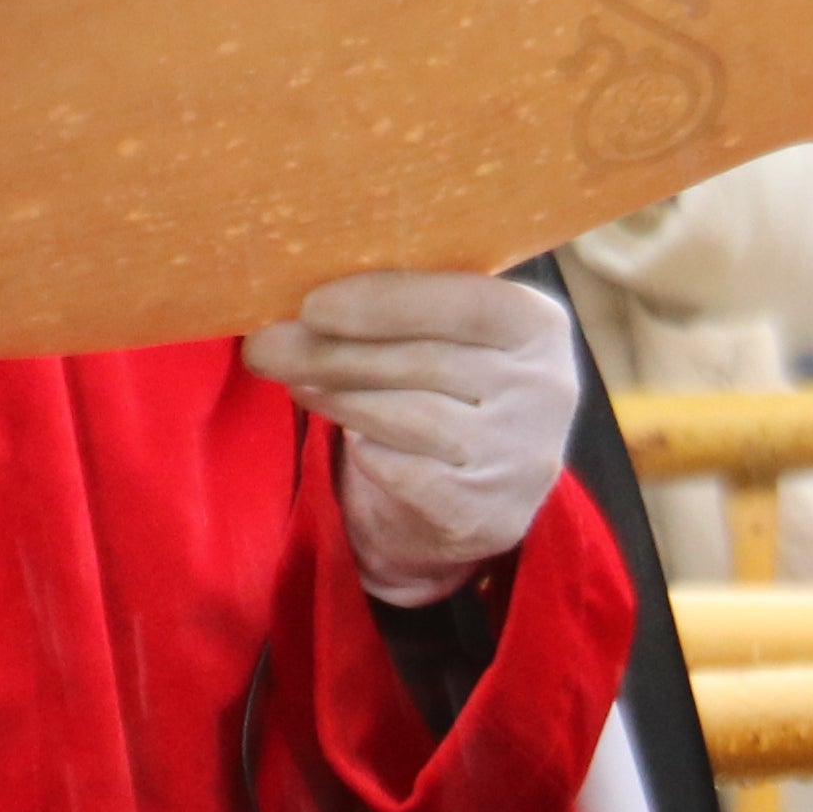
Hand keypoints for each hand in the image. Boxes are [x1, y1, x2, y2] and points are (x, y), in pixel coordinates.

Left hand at [244, 272, 582, 602]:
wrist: (468, 499)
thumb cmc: (445, 391)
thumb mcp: (448, 337)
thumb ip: (405, 307)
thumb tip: (302, 297)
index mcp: (539, 326)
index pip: (467, 303)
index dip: (387, 302)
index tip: (313, 304)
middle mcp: (546, 390)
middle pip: (425, 363)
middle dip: (334, 352)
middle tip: (266, 346)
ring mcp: (521, 457)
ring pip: (409, 416)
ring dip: (338, 397)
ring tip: (294, 381)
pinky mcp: (487, 514)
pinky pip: (406, 473)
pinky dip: (370, 454)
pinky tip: (350, 439)